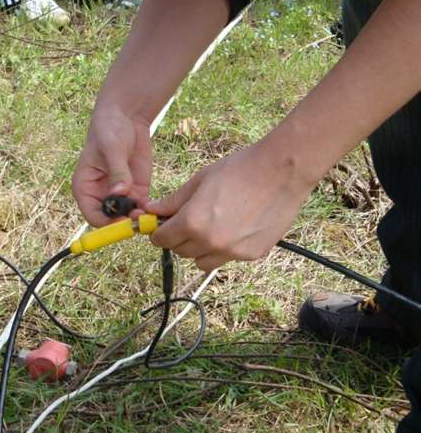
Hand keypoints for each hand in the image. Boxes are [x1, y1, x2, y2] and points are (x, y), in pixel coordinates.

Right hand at [72, 104, 151, 225]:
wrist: (127, 117)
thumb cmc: (110, 129)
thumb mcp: (112, 148)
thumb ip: (117, 172)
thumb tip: (120, 193)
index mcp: (85, 187)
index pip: (92, 215)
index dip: (106, 222)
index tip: (122, 220)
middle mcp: (101, 195)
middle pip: (110, 221)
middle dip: (124, 223)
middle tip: (139, 217)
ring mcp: (120, 195)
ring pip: (128, 217)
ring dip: (138, 219)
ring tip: (149, 213)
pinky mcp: (137, 191)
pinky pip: (142, 208)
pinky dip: (149, 212)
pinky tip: (156, 209)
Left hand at [146, 142, 312, 271]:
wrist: (281, 172)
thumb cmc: (239, 170)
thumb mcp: (200, 181)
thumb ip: (173, 201)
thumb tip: (152, 210)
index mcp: (193, 223)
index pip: (162, 240)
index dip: (159, 232)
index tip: (162, 226)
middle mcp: (211, 242)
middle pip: (181, 252)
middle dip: (179, 238)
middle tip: (188, 221)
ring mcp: (232, 252)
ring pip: (202, 262)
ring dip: (200, 248)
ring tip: (212, 225)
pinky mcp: (252, 255)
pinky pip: (228, 258)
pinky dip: (225, 248)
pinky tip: (235, 227)